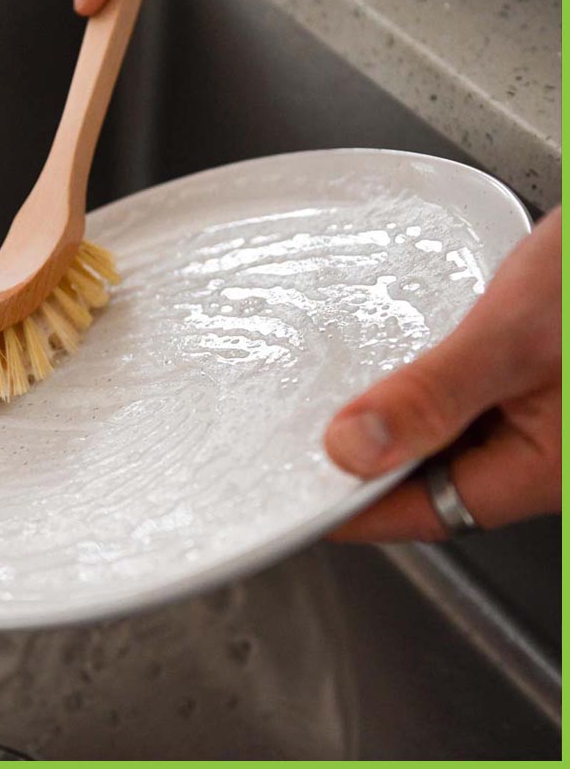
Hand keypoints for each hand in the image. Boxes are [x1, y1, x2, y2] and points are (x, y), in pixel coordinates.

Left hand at [325, 206, 560, 542]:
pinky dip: (429, 398)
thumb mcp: (513, 336)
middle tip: (305, 451)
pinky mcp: (537, 385)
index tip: (304, 502)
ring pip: (454, 445)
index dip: (360, 511)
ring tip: (337, 409)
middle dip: (373, 471)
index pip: (430, 512)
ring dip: (400, 431)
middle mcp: (547, 456)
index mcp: (545, 469)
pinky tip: (400, 373)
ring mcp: (544, 421)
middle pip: (439, 483)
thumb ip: (435, 395)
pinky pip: (470, 408)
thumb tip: (354, 448)